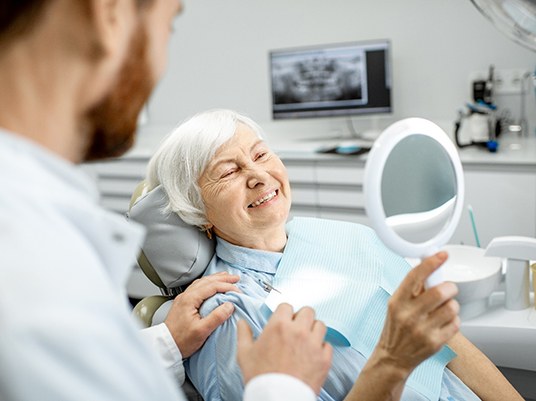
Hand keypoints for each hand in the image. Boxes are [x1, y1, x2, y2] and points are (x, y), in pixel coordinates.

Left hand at [164, 272, 239, 357]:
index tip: (238, 290)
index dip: (227, 286)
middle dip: (223, 278)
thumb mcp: (202, 331)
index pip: (212, 286)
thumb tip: (229, 305)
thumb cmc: (182, 341)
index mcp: (190, 299)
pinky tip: (211, 286)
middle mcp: (186, 296)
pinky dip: (208, 284)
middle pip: (207, 281)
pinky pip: (197, 287)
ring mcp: (183, 298)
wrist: (165, 347)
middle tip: (236, 278)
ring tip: (226, 278)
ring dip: (215, 279)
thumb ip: (216, 317)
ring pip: (201, 282)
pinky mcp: (183, 303)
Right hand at [237, 303, 332, 394]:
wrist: (276, 398)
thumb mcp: (245, 353)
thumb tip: (241, 323)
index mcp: (279, 326)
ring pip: (320, 325)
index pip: (287, 306)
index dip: (284, 313)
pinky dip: (321, 348)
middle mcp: (298, 331)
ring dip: (313, 330)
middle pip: (308, 311)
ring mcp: (313, 344)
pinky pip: (327, 345)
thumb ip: (243, 334)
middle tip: (297, 328)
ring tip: (306, 340)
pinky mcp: (324, 359)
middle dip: (302, 318)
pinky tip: (313, 354)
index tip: (284, 320)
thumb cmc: (260, 377)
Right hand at [374, 252, 459, 375]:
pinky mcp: (435, 342)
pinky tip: (443, 322)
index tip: (442, 254)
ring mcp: (422, 329)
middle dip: (449, 287)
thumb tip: (429, 266)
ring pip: (451, 307)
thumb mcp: (396, 304)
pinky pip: (455, 323)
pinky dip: (453, 320)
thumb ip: (412, 288)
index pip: (415, 276)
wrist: (393, 357)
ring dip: (452, 304)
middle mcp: (409, 315)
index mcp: (397, 301)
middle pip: (440, 292)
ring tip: (444, 308)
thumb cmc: (396, 328)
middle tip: (448, 289)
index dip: (431, 263)